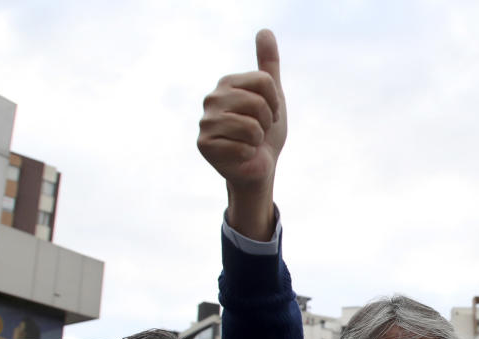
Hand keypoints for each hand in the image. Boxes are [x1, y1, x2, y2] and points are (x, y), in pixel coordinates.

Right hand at [197, 29, 286, 240]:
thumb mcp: (273, 97)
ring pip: (251, 126)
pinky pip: (242, 146)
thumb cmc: (265, 133)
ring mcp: (205, 121)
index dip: (274, 102)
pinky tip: (240, 155)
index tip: (268, 114)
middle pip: (257, 102)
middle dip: (266, 122)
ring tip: (249, 142)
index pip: (264, 81)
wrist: (259, 167)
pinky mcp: (204, 144)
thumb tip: (265, 31)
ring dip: (258, 140)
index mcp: (227, 84)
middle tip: (258, 131)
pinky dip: (248, 155)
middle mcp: (212, 98)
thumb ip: (268, 65)